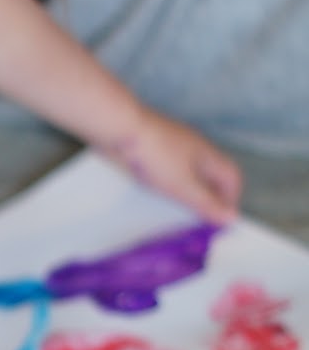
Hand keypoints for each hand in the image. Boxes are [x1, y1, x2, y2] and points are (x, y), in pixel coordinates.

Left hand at [98, 109, 241, 223]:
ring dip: (185, 193)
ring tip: (175, 212)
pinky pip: (164, 170)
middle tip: (198, 221)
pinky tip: (153, 195)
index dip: (230, 199)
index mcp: (207, 154)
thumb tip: (231, 217)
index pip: (231, 177)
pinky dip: (164, 185)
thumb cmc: (155, 152)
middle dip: (207, 199)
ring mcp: (170, 147)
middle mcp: (192, 148)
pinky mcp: (150, 149)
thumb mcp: (184, 185)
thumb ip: (207, 203)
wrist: (119, 129)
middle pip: (209, 176)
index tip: (219, 220)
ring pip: (186, 174)